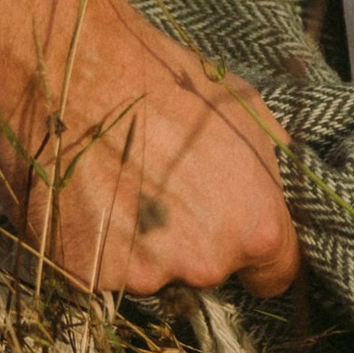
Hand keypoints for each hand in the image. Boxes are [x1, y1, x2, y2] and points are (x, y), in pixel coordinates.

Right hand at [0, 0, 299, 299]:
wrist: (79, 76)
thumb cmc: (167, 83)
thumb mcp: (248, 113)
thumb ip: (267, 173)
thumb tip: (272, 196)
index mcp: (256, 229)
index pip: (274, 275)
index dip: (258, 260)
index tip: (239, 238)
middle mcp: (204, 264)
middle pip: (208, 273)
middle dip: (194, 242)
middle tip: (165, 188)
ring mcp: (142, 276)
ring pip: (152, 273)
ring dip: (142, 244)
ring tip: (121, 186)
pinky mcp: (86, 276)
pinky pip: (101, 269)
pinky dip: (95, 244)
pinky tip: (88, 197)